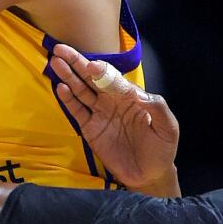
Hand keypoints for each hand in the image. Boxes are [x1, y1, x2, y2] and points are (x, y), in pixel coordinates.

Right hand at [52, 44, 179, 193]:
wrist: (150, 175)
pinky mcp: (90, 129)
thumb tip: (137, 93)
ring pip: (81, 90)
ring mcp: (100, 113)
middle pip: (91, 78)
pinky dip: (68, 99)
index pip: (113, 78)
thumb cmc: (161, 148)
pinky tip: (61, 87)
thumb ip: (157, 107)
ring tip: (55, 62)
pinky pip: (77, 111)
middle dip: (77, 63)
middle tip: (61, 49)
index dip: (102, 71)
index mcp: (130, 96)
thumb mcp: (167, 127)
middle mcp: (112, 100)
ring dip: (68, 76)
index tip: (92, 66)